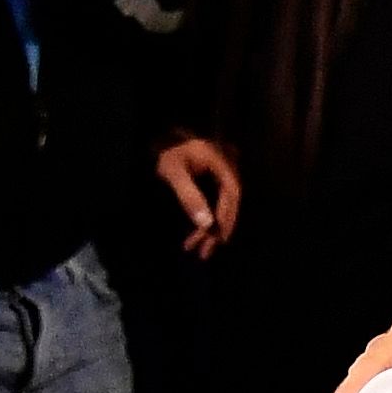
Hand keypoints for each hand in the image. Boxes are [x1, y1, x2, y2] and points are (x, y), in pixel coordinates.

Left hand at [153, 135, 240, 258]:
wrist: (160, 140)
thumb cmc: (165, 153)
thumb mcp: (172, 172)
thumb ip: (189, 196)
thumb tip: (205, 223)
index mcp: (220, 163)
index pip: (231, 193)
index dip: (227, 217)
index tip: (219, 237)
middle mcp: (225, 169)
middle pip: (228, 203)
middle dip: (217, 229)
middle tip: (205, 252)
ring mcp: (220, 176)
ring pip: (221, 207)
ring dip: (211, 228)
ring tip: (198, 249)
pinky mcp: (213, 183)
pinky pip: (215, 204)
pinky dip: (207, 220)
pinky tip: (197, 233)